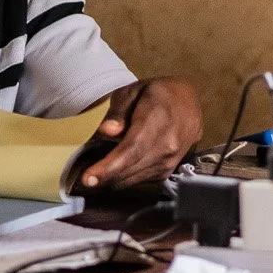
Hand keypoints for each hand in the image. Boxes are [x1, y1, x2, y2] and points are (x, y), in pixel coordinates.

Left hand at [81, 78, 201, 190]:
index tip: (89, 177)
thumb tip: (107, 131)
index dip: (110, 166)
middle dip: (106, 177)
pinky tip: (115, 171)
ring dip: (114, 179)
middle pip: (133, 166)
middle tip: (84, 181)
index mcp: (160, 118)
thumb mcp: (133, 91)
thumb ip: (118, 111)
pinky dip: (126, 178)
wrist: (188, 101)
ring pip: (137, 177)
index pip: (132, 148)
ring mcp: (172, 158)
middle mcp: (170, 142)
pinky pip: (143, 180)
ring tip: (95, 176)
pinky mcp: (169, 169)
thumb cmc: (157, 94)